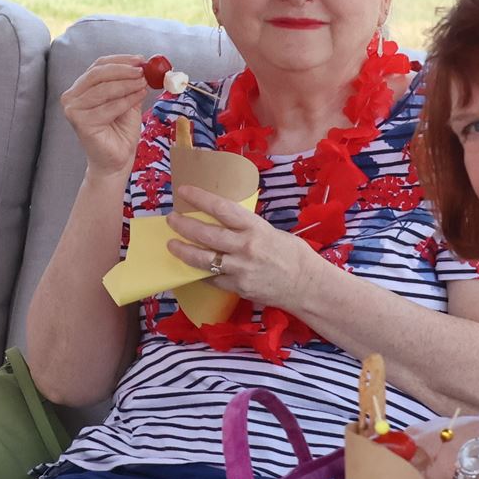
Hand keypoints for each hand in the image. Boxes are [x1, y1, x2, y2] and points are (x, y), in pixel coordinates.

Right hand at [61, 56, 156, 180]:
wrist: (117, 159)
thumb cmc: (120, 132)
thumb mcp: (128, 101)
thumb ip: (131, 83)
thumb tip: (145, 65)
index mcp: (81, 88)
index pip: (98, 66)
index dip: (120, 60)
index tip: (140, 59)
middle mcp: (72, 97)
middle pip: (97, 74)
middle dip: (123, 70)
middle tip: (142, 71)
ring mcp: (73, 110)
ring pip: (103, 89)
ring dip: (127, 84)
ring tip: (144, 84)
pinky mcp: (80, 122)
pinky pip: (107, 107)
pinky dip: (126, 100)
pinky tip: (139, 97)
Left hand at [167, 182, 325, 310]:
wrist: (307, 285)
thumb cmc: (292, 254)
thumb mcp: (271, 231)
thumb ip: (246, 227)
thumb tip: (222, 219)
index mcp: (255, 228)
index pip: (221, 208)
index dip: (199, 198)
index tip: (184, 191)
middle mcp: (245, 247)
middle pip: (206, 234)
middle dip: (183, 225)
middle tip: (171, 218)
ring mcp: (240, 269)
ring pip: (202, 259)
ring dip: (183, 250)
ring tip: (171, 244)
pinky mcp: (237, 287)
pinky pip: (211, 278)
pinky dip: (198, 272)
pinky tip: (189, 267)